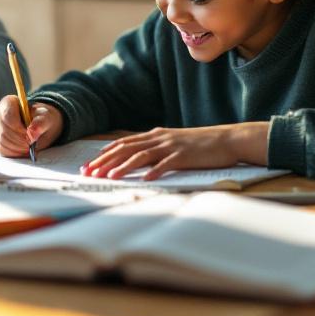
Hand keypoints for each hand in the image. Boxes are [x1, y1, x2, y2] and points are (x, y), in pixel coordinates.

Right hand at [0, 96, 62, 156]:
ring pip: (1, 141)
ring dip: (17, 148)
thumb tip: (32, 133)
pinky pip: (1, 150)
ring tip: (29, 147)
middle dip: (19, 141)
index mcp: (8, 102)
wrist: (40, 126)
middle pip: (3, 131)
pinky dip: (13, 153)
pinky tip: (22, 151)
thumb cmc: (41, 118)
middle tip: (31, 144)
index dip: (18, 129)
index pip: (7, 116)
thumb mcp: (46, 117)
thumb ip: (40, 123)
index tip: (30, 136)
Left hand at [81, 122, 270, 179]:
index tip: (88, 165)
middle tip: (89, 173)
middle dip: (105, 161)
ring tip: (109, 177)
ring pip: (142, 155)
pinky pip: (167, 164)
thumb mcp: (172, 143)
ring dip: (124, 167)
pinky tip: (146, 180)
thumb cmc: (199, 144)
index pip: (122, 144)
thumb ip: (154, 149)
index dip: (103, 154)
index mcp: (154, 135)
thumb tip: (135, 162)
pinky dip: (155, 171)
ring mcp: (171, 146)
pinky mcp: (185, 155)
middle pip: (126, 149)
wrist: (226, 139)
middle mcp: (159, 138)